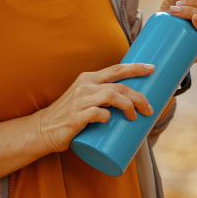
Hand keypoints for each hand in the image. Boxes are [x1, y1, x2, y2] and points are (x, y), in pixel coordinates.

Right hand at [35, 63, 155, 152]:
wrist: (43, 129)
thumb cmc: (70, 115)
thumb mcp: (86, 98)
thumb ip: (103, 96)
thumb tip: (132, 102)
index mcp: (89, 78)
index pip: (116, 69)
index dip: (135, 68)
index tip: (152, 68)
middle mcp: (85, 86)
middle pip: (119, 86)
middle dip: (139, 96)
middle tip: (149, 109)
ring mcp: (79, 101)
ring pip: (111, 96)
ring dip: (128, 106)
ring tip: (135, 117)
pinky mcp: (75, 117)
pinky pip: (96, 113)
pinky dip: (106, 116)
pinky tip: (109, 120)